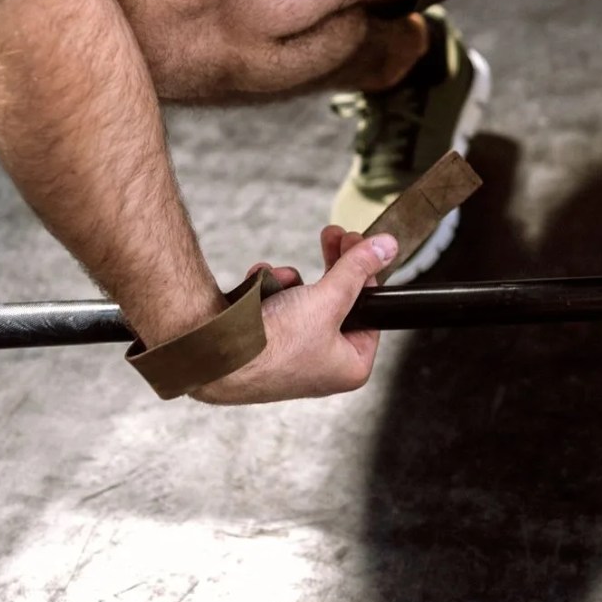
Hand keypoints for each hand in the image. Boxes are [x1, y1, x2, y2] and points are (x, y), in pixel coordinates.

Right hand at [190, 226, 394, 404]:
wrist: (215, 358)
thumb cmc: (273, 346)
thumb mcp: (327, 299)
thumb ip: (357, 269)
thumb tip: (386, 247)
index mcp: (352, 366)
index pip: (370, 310)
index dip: (364, 274)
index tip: (358, 244)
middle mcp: (325, 365)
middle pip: (339, 301)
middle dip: (330, 267)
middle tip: (333, 235)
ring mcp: (295, 356)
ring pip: (306, 301)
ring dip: (293, 281)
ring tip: (281, 278)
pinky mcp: (268, 346)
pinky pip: (280, 309)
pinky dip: (270, 292)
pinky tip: (260, 286)